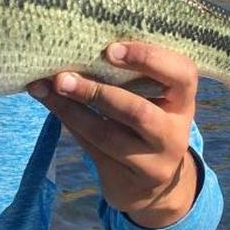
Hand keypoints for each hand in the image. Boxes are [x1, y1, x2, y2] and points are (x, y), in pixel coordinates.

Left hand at [28, 42, 199, 228]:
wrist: (152, 186)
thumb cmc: (146, 123)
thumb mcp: (150, 99)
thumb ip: (128, 76)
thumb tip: (75, 43)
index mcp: (182, 100)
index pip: (181, 74)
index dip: (148, 58)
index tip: (111, 49)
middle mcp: (173, 133)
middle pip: (138, 111)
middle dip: (96, 92)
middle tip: (62, 76)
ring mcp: (153, 162)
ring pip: (107, 134)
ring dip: (72, 109)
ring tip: (47, 88)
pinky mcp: (127, 179)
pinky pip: (92, 148)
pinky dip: (69, 122)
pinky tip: (52, 104)